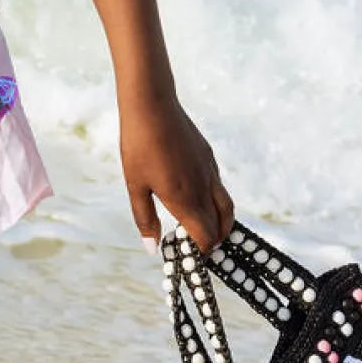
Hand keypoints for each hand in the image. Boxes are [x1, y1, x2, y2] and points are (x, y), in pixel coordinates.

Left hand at [119, 95, 234, 255]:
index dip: (202, 251)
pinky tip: (198, 197)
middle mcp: (203, 187)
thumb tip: (153, 248)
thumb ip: (145, 218)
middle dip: (214, 240)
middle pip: (221, 224)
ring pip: (226, 206)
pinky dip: (216, 201)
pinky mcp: (209, 157)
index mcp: (185, 199)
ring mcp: (209, 171)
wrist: (152, 105)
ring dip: (221, 222)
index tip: (193, 257)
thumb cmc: (138, 146)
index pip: (205, 236)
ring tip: (207, 228)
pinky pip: (219, 186)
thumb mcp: (135, 185)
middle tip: (202, 248)